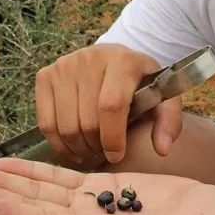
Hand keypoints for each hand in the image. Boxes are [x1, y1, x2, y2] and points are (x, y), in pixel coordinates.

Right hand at [35, 44, 182, 164]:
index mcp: (122, 61)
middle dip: (97, 146)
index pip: (111, 105)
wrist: (114, 60)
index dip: (113, 138)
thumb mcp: (162, 97)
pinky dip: (58, 143)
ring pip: (65, 125)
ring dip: (78, 148)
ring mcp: (63, 65)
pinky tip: (73, 147)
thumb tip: (162, 149)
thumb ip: (169, 122)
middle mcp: (89, 58)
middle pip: (87, 119)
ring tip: (92, 150)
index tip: (117, 155)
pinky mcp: (45, 75)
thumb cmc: (139, 84)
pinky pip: (46, 122)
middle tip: (106, 153)